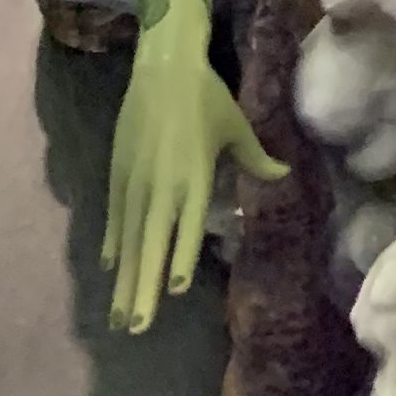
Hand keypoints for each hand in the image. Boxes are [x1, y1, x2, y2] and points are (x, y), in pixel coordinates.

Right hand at [105, 37, 282, 334]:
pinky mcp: (118, 175)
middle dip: (143, 288)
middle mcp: (162, 187)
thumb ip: (256, 158)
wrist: (163, 67)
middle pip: (152, 246)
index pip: (187, 227)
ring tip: (119, 316)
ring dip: (124, 279)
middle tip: (137, 327)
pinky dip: (113, 245)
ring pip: (129, 241)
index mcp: (194, 178)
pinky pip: (115, 219)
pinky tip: (111, 270)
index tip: (175, 290)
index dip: (180, 257)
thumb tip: (284, 176)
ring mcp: (135, 184)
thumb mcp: (236, 127)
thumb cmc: (207, 98)